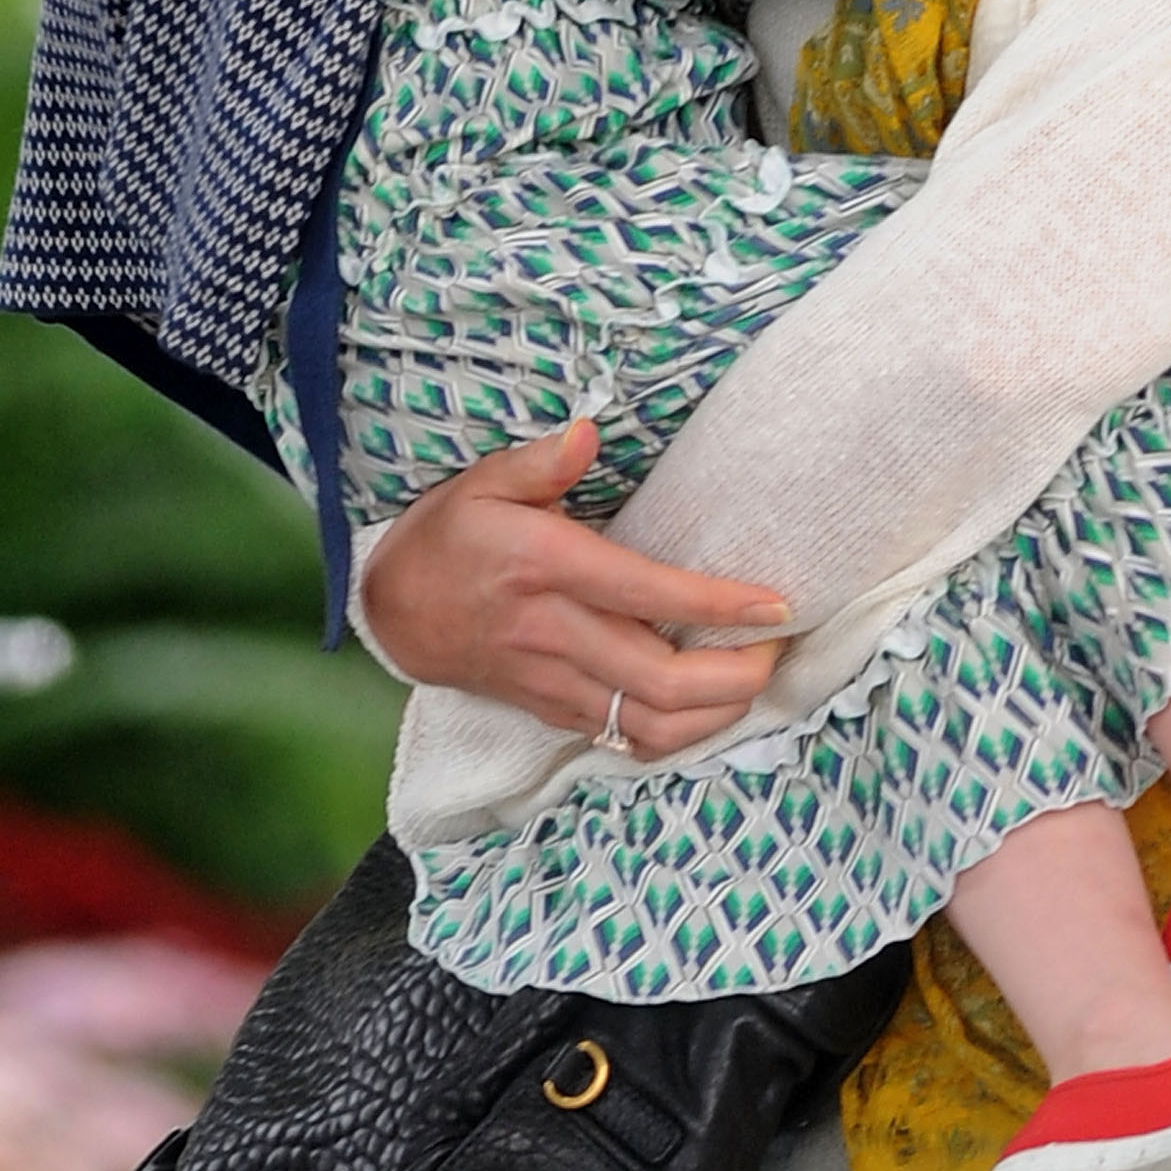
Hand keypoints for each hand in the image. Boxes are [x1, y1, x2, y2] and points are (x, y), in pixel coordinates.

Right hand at [358, 422, 790, 755]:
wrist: (393, 608)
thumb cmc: (450, 535)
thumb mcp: (483, 480)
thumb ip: (541, 459)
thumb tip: (590, 430)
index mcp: (544, 567)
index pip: (644, 595)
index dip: (715, 607)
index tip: (775, 605)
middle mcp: (551, 633)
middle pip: (657, 682)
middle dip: (733, 678)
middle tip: (778, 648)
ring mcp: (551, 681)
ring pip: (646, 726)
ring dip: (714, 717)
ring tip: (756, 681)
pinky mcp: (550, 709)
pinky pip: (623, 740)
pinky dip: (677, 733)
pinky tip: (711, 708)